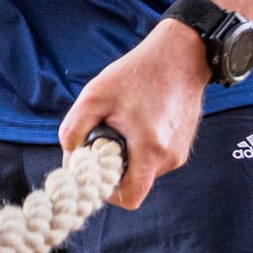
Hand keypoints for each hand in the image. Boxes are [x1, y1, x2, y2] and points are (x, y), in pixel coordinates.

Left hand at [59, 18, 205, 206]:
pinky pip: (155, 157)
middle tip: (103, 137)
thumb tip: (69, 154)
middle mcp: (170, 157)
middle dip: (115, 167)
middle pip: (135, 182)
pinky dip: (141, 147)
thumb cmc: (137, 73)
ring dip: (128, 154)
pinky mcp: (183, 144)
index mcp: (150, 150)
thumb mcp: (95, 95)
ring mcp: (180, 151)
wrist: (181, 55)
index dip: (107, 192)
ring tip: (122, 123)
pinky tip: (137, 120)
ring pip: (145, 169)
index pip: (130, 197)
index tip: (95, 170)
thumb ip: (74, 128)